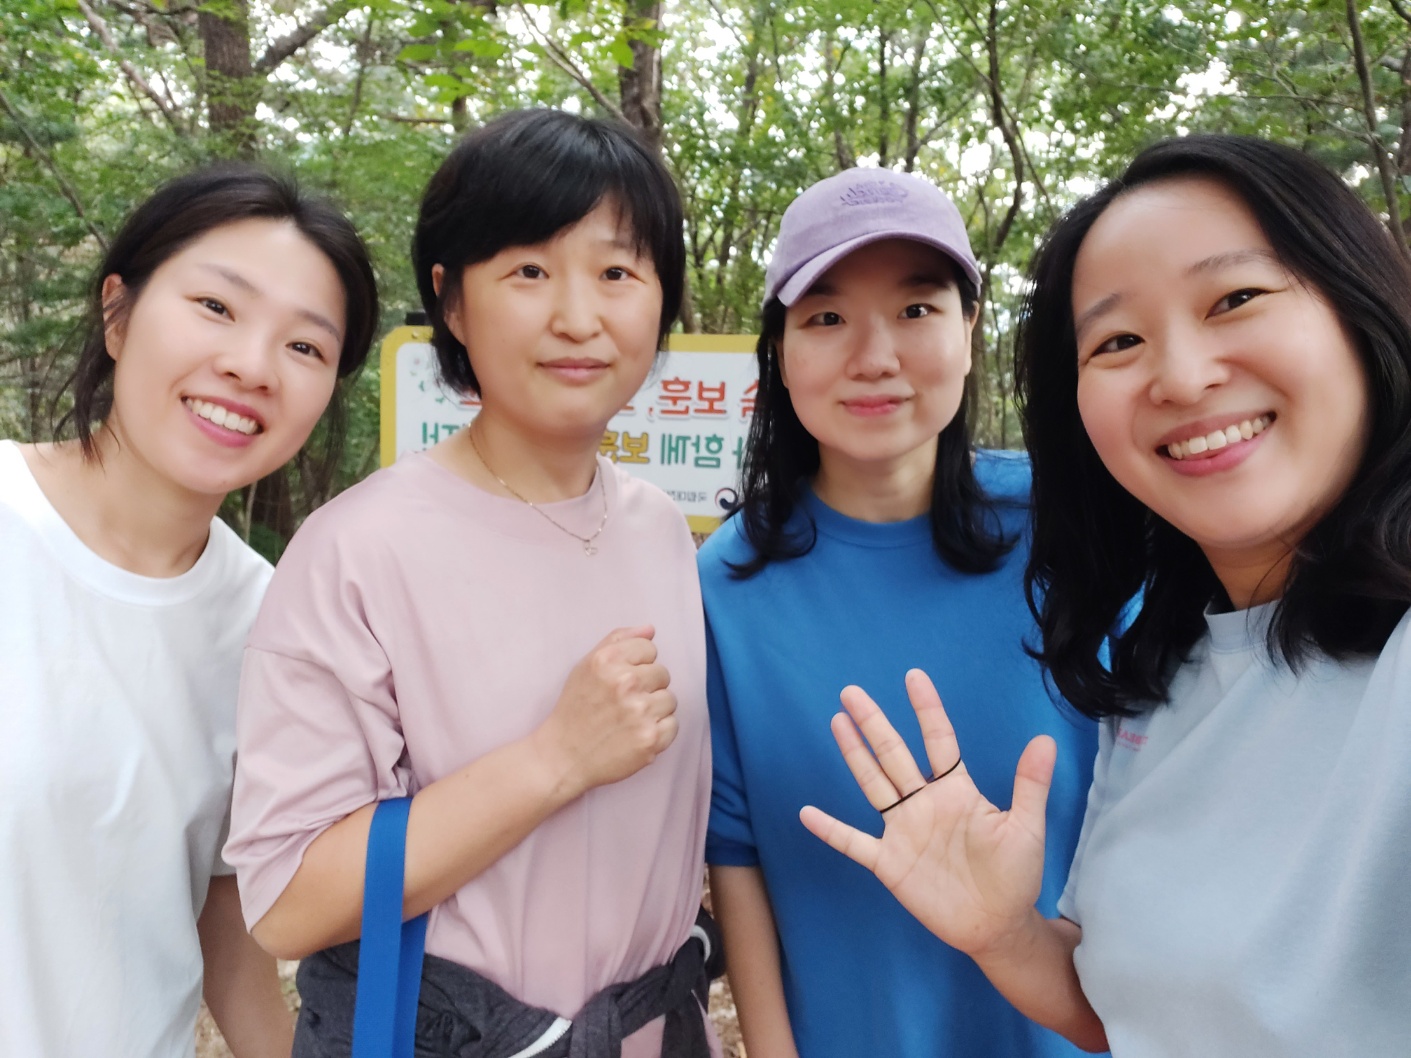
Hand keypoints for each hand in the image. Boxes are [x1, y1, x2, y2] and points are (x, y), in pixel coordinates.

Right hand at [536, 625, 678, 796]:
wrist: (562, 757)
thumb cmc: (575, 710)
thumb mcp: (586, 666)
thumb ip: (618, 640)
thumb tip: (650, 629)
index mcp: (607, 660)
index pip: (649, 648)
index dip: (637, 665)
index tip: (622, 681)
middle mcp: (625, 682)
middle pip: (663, 673)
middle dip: (647, 687)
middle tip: (624, 704)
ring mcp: (640, 711)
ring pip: (670, 699)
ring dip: (654, 710)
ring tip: (629, 720)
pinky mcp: (650, 738)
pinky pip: (673, 725)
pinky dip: (658, 732)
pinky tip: (635, 735)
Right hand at [799, 668, 1054, 958]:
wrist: (997, 926)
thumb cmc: (1015, 875)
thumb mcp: (1026, 827)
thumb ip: (1030, 784)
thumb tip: (1045, 739)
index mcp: (956, 791)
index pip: (939, 740)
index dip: (926, 709)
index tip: (913, 676)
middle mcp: (924, 803)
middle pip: (893, 754)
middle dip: (873, 722)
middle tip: (851, 692)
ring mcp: (903, 831)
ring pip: (872, 784)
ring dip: (854, 755)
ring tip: (837, 722)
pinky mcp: (888, 862)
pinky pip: (853, 843)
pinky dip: (830, 830)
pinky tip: (807, 813)